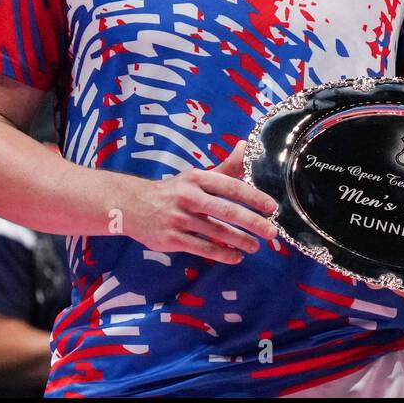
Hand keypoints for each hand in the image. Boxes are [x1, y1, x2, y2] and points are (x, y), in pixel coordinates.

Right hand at [122, 141, 278, 264]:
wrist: (131, 205)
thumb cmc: (173, 190)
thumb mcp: (196, 176)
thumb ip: (224, 167)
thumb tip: (244, 146)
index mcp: (197, 178)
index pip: (231, 186)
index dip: (254, 197)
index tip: (272, 207)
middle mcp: (188, 196)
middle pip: (226, 210)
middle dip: (253, 222)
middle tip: (271, 232)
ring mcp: (179, 218)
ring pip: (217, 232)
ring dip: (240, 241)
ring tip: (256, 246)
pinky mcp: (171, 239)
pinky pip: (202, 248)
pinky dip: (222, 254)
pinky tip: (236, 256)